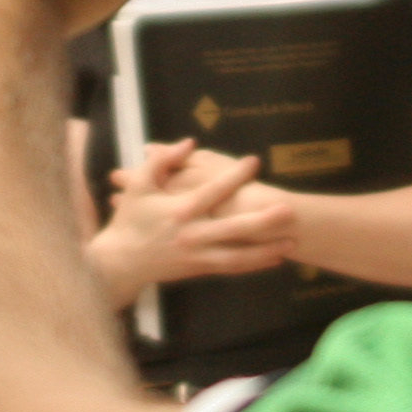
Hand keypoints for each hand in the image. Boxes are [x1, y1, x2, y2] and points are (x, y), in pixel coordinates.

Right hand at [84, 141, 286, 304]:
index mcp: (178, 211)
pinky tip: (275, 258)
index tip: (255, 161)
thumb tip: (189, 143)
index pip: (211, 191)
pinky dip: (253, 264)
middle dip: (262, 221)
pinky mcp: (199, 269)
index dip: (233, 176)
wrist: (119, 263)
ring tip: (292, 242)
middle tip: (288, 210)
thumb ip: (162, 161)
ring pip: (237, 256)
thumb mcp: (139, 186)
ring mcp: (197, 255)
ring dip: (266, 250)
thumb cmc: (130, 220)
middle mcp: (192, 235)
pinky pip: (231, 267)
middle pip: (232, 229)